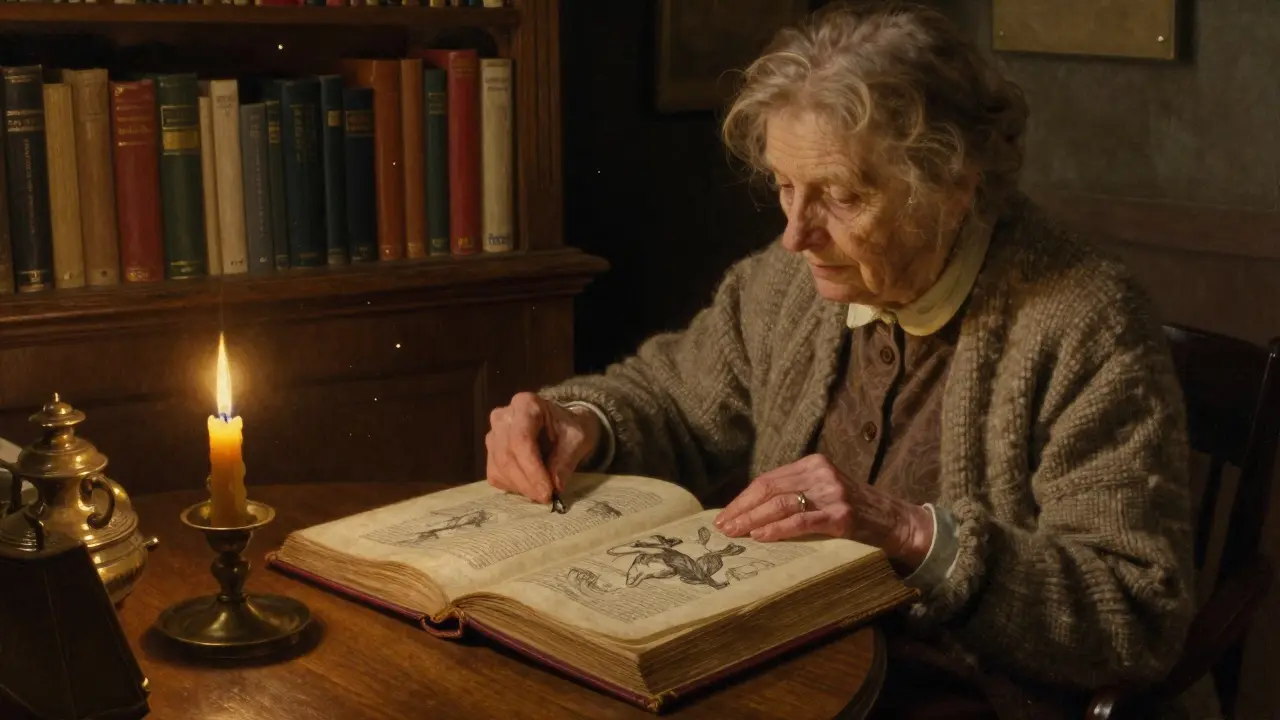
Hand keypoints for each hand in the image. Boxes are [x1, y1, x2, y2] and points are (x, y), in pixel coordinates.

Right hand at [485, 392, 601, 502]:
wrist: (561, 425)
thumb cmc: (569, 428)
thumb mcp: (577, 439)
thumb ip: (566, 460)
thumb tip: (556, 486)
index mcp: (525, 404)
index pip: (521, 439)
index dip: (532, 469)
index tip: (547, 491)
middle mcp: (503, 417)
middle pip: (506, 455)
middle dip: (527, 482)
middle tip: (546, 498)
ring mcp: (493, 435)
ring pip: (499, 467)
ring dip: (521, 487)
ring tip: (542, 493)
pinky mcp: (490, 453)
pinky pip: (496, 475)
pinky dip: (513, 487)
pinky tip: (531, 487)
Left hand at [712, 454, 933, 568]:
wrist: (897, 522)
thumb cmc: (857, 512)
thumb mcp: (825, 493)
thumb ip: (796, 495)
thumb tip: (753, 513)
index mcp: (813, 464)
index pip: (768, 479)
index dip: (743, 498)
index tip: (725, 515)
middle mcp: (821, 473)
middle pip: (769, 489)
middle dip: (742, 509)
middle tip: (722, 527)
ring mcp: (832, 493)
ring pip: (781, 503)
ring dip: (753, 519)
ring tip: (735, 533)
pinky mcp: (842, 515)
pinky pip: (802, 521)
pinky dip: (778, 529)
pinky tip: (761, 536)